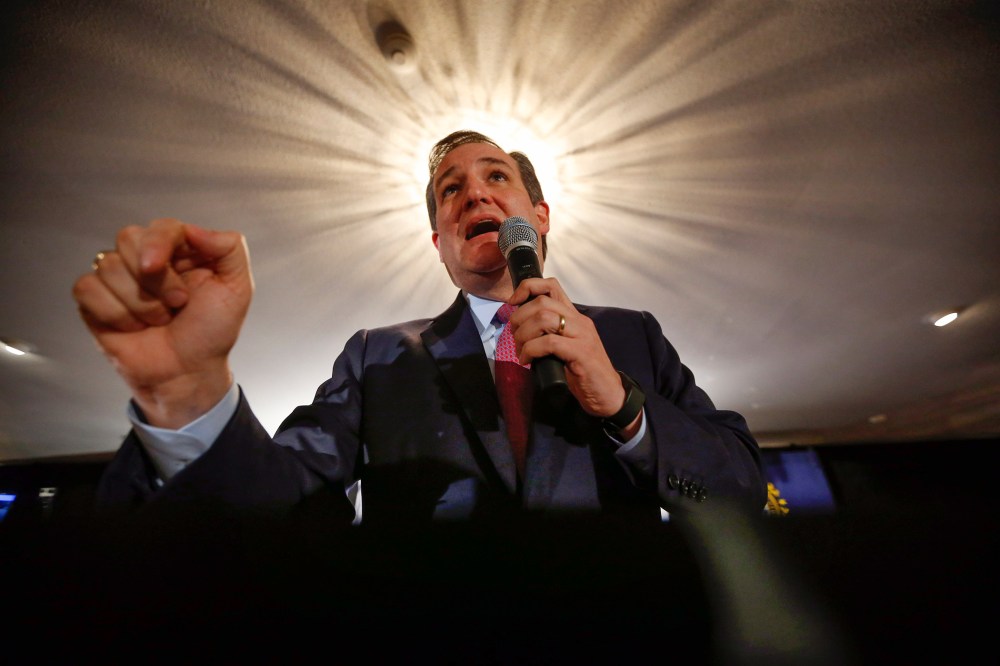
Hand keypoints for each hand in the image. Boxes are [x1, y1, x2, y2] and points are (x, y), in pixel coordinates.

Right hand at [72, 219, 252, 427]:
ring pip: (108, 266)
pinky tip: (132, 327)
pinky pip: (87, 288)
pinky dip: (113, 313)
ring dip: (140, 303)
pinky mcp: (95, 299)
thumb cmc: (211, 333)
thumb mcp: (237, 289)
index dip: (157, 243)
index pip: (161, 228)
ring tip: (159, 320)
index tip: (156, 266)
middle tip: (176, 305)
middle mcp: (147, 258)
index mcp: (181, 251)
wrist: (188, 372)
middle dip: (154, 280)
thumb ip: (229, 248)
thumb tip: (194, 229)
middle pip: (128, 239)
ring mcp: (119, 278)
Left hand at [508, 278, 639, 437]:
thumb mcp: (565, 346)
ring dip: (523, 334)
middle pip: (542, 302)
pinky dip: (531, 350)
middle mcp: (579, 321)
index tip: (513, 302)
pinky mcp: (581, 353)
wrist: (608, 394)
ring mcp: (582, 336)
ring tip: (521, 350)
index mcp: (575, 317)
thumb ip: (549, 334)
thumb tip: (520, 328)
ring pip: (544, 318)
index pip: (551, 286)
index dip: (528, 288)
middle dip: (519, 317)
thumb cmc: (584, 372)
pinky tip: (527, 360)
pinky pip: (549, 342)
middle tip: (514, 336)